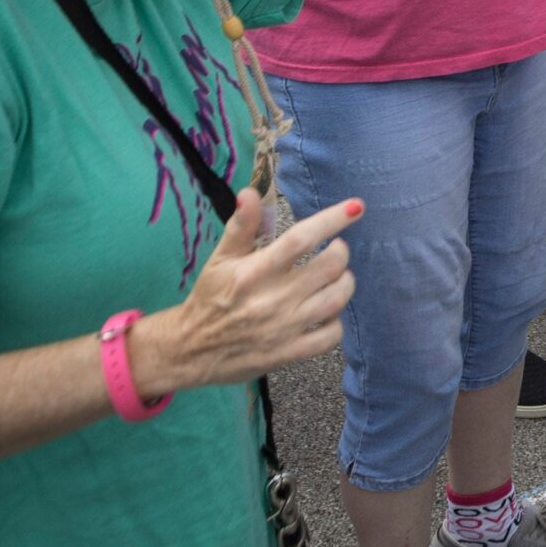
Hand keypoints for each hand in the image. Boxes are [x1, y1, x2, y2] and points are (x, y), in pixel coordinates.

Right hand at [134, 189, 357, 392]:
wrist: (189, 350)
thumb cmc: (209, 298)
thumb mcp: (220, 259)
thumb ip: (241, 226)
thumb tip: (250, 192)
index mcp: (254, 272)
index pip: (301, 239)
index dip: (332, 220)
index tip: (356, 207)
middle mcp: (272, 300)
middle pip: (329, 267)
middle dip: (340, 252)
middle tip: (335, 249)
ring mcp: (283, 329)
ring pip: (336, 299)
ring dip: (344, 283)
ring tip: (337, 276)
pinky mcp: (288, 354)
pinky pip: (331, 337)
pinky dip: (337, 321)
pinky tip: (328, 312)